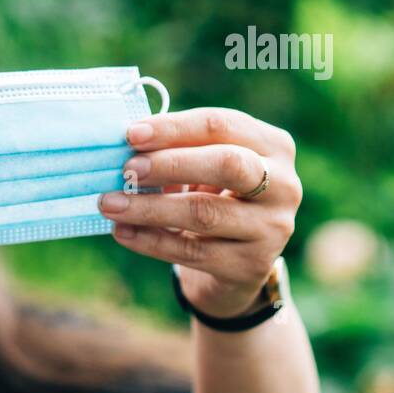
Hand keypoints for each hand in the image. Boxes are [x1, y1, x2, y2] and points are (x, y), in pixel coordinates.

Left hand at [100, 107, 301, 317]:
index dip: (175, 128)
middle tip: (127, 169)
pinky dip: (151, 241)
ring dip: (150, 207)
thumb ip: (176, 152)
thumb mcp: (203, 170)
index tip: (131, 134)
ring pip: (205, 212)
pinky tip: (122, 232)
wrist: (235, 264)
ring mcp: (272, 228)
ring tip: (109, 203)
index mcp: (273, 146)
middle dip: (171, 164)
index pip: (222, 125)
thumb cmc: (213, 198)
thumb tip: (127, 144)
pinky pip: (192, 251)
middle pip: (227, 164)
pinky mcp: (251, 266)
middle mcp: (284, 185)